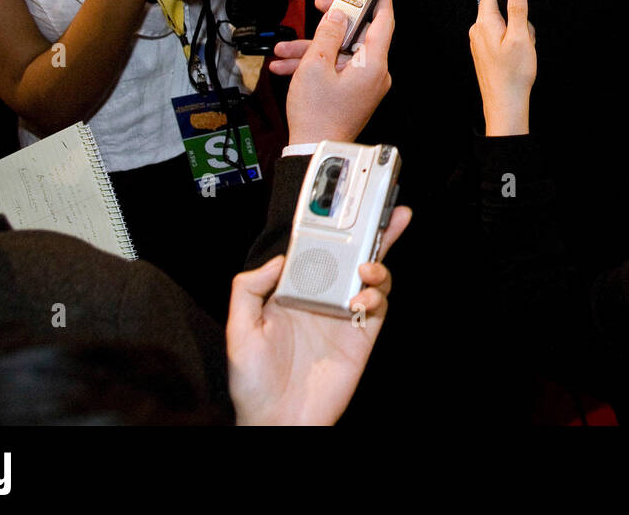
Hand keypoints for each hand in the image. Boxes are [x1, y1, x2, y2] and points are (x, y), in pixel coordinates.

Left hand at [226, 204, 410, 424]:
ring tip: (368, 268)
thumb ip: (248, 289)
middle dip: (374, 232)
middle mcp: (323, 299)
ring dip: (377, 266)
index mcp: (295, 291)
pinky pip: (379, 308)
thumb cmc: (253, 384)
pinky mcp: (362, 337)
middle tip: (390, 211)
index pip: (318, 251)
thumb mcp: (238, 331)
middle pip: (354, 257)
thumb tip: (279, 260)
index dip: (332, 228)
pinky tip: (361, 301)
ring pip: (372, 279)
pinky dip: (376, 297)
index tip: (342, 206)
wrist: (277, 423)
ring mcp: (345, 316)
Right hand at [272, 0, 393, 143]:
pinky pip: (336, 70)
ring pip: (340, 53)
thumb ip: (328, 34)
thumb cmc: (317, 116)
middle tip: (318, 4)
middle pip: (356, 35)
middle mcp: (374, 73)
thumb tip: (337, 14)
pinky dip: (315, 66)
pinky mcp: (353, 93)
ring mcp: (364, 84)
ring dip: (312, 49)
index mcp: (373, 64)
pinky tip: (289, 66)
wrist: (314, 151)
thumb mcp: (316, 65)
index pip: (383, 21)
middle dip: (331, 22)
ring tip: (285, 50)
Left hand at [469, 0, 535, 135]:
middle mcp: (478, 31)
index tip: (519, 4)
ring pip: (501, 25)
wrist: (505, 101)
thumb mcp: (521, 37)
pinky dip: (510, 44)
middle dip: (516, 18)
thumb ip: (518, 10)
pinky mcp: (484, 52)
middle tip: (524, 36)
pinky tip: (516, 57)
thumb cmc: (512, 75)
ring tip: (521, 50)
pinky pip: (499, 39)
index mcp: (485, 23)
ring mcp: (479, 42)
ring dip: (515, 33)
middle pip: (499, 10)